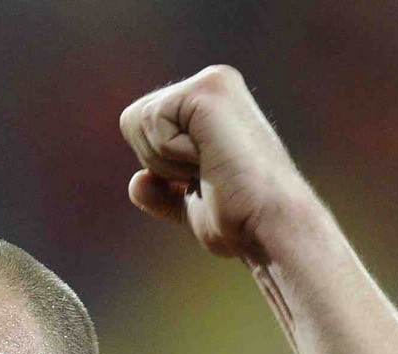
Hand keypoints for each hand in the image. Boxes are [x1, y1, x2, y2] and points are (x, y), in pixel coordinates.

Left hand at [119, 66, 319, 263]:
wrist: (266, 226)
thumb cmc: (238, 221)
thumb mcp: (191, 205)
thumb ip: (163, 192)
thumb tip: (137, 182)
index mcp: (208, 105)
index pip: (140, 128)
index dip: (157, 167)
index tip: (201, 179)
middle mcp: (212, 84)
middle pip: (131, 120)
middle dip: (155, 161)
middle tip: (205, 174)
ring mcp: (212, 82)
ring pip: (136, 120)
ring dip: (164, 160)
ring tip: (209, 166)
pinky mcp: (209, 89)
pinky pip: (151, 121)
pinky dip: (171, 154)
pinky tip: (209, 158)